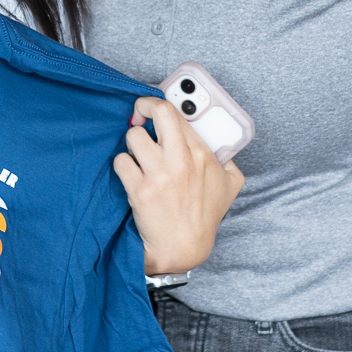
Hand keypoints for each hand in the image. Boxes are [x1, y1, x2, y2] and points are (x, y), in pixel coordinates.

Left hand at [114, 96, 244, 276]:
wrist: (183, 248)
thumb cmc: (204, 216)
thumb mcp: (230, 184)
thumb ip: (227, 159)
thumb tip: (221, 138)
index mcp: (202, 154)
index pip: (178, 113)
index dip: (160, 104)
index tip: (153, 107)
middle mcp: (181, 161)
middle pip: (159, 112)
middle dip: (143, 107)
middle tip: (139, 116)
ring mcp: (159, 175)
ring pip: (134, 136)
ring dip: (133, 143)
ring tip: (139, 154)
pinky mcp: (140, 190)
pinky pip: (121, 161)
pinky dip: (123, 165)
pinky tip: (132, 174)